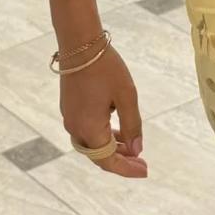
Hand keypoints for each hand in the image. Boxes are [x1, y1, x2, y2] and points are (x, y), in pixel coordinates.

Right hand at [60, 46, 146, 177]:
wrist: (79, 44)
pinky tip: (117, 131)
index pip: (108, 161)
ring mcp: (70, 118)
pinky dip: (102, 137)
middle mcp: (76, 127)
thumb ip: (132, 125)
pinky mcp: (69, 109)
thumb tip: (137, 150)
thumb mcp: (127, 96)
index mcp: (90, 128)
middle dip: (121, 161)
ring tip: (133, 148)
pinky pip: (86, 132)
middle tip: (142, 162)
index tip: (145, 171)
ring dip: (112, 149)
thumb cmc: (105, 67)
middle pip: (98, 156)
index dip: (127, 169)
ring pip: (91, 145)